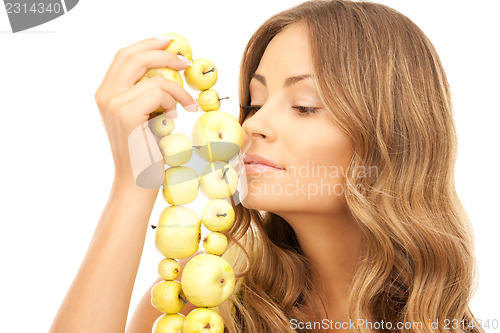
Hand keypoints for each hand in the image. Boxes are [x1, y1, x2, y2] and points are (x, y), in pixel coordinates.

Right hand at [94, 37, 197, 183]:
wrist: (137, 181)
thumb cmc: (145, 152)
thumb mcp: (144, 116)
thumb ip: (146, 94)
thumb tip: (168, 71)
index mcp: (106, 93)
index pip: (124, 56)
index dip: (147, 45)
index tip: (169, 42)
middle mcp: (105, 95)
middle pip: (133, 56)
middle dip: (163, 53)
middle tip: (186, 60)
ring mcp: (114, 104)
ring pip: (154, 78)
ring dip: (178, 90)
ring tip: (186, 106)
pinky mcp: (127, 114)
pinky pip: (159, 92)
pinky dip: (175, 101)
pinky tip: (174, 117)